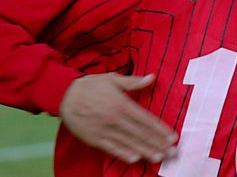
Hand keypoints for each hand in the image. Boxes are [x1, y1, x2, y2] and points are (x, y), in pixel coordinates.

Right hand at [60, 73, 177, 163]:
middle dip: (158, 144)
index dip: (160, 129)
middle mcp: (115, 119)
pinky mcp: (94, 139)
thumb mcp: (113, 79)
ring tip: (159, 157)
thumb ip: (133, 81)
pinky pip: (111, 148)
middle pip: (141, 134)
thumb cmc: (90, 85)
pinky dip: (123, 154)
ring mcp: (104, 130)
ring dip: (145, 151)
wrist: (64, 95)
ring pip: (129, 143)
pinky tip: (135, 158)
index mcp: (122, 104)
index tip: (172, 137)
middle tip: (172, 152)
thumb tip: (152, 77)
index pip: (146, 119)